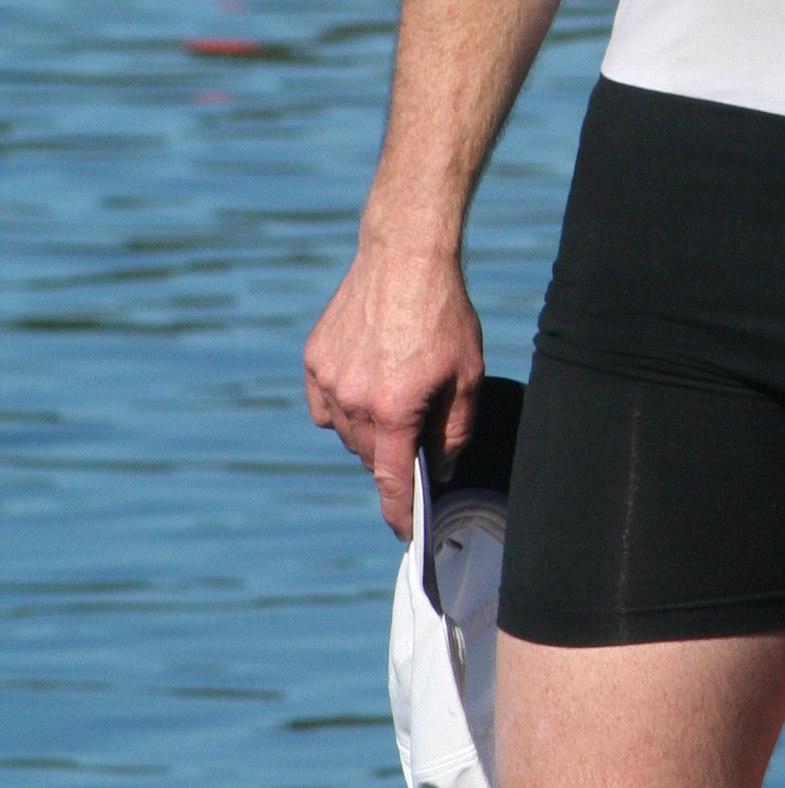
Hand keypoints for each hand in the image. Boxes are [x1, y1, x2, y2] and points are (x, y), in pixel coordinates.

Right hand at [303, 236, 482, 539]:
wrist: (405, 254)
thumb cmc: (444, 313)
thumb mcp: (467, 375)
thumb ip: (454, 430)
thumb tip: (441, 470)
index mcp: (395, 407)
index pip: (392, 479)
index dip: (400, 512)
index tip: (405, 533)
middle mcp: (354, 399)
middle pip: (371, 456)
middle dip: (395, 454)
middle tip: (419, 426)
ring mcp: (328, 379)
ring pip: (347, 433)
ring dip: (370, 430)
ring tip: (397, 393)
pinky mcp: (314, 359)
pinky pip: (326, 406)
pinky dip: (344, 407)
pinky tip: (367, 383)